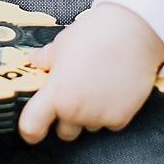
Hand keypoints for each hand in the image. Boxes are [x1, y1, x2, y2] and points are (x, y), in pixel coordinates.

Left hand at [17, 3, 163, 143]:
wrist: (134, 32)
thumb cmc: (98, 34)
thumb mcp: (62, 44)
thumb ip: (45, 58)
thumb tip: (35, 60)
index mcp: (55, 93)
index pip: (31, 126)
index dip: (30, 131)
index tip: (33, 131)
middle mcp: (75, 110)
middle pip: (64, 132)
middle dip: (67, 118)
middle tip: (76, 95)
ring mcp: (98, 116)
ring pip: (89, 127)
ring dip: (91, 114)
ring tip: (98, 86)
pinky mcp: (120, 118)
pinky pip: (110, 123)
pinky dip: (111, 112)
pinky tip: (114, 90)